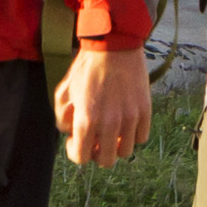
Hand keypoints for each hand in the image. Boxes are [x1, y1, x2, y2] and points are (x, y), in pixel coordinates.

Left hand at [57, 44, 152, 167]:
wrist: (113, 46)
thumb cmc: (86, 68)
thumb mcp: (64, 92)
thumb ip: (62, 118)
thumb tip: (72, 133)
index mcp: (87, 120)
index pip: (81, 158)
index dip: (76, 152)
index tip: (77, 140)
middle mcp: (109, 124)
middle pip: (105, 161)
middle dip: (97, 152)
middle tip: (95, 138)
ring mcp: (130, 118)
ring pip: (125, 152)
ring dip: (116, 145)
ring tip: (112, 131)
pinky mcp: (145, 111)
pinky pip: (141, 137)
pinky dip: (133, 135)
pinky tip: (125, 122)